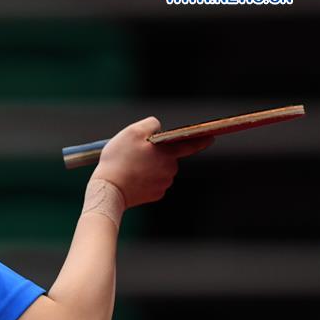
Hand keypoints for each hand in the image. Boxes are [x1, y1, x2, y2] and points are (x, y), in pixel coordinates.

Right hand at [91, 116, 214, 209]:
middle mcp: (170, 170)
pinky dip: (144, 180)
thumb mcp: (132, 132)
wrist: (108, 189)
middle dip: (156, 155)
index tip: (211, 137)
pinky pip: (153, 184)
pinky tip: (131, 179)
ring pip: (160, 171)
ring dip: (149, 168)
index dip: (202, 140)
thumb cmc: (119, 159)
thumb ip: (151, 124)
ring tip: (130, 167)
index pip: (190, 144)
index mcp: (168, 153)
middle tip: (135, 155)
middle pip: (168, 158)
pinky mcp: (154, 196)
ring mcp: (163, 184)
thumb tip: (158, 129)